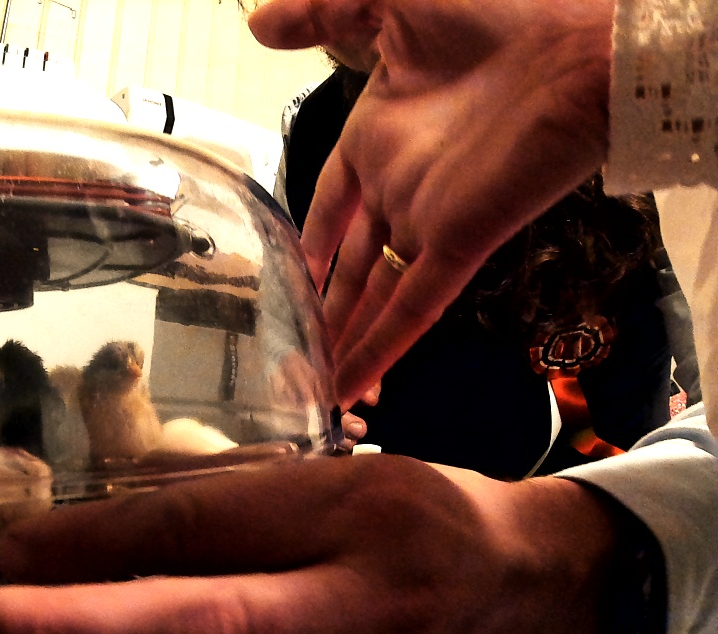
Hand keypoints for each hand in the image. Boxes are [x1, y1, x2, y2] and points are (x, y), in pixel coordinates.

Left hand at [0, 455, 620, 633]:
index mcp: (348, 506)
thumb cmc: (417, 511)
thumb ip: (215, 499)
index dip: (98, 540)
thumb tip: (89, 532)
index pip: (202, 523)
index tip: (7, 554)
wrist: (535, 573)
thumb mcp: (327, 474)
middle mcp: (370, 596)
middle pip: (212, 624)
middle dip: (75, 631)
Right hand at [247, 0, 613, 407]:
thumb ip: (323, 13)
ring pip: (376, 294)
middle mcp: (400, 185)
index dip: (308, 241)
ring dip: (346, 342)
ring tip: (311, 389)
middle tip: (291, 354)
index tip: (286, 278)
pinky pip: (413, 306)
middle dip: (323, 308)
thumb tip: (258, 26)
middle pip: (350, 262)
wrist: (580, 43)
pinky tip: (350, 385)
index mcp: (379, 135)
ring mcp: (428, 219)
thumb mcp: (390, 1)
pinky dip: (382, 347)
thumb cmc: (496, 12)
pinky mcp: (458, 243)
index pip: (331, 203)